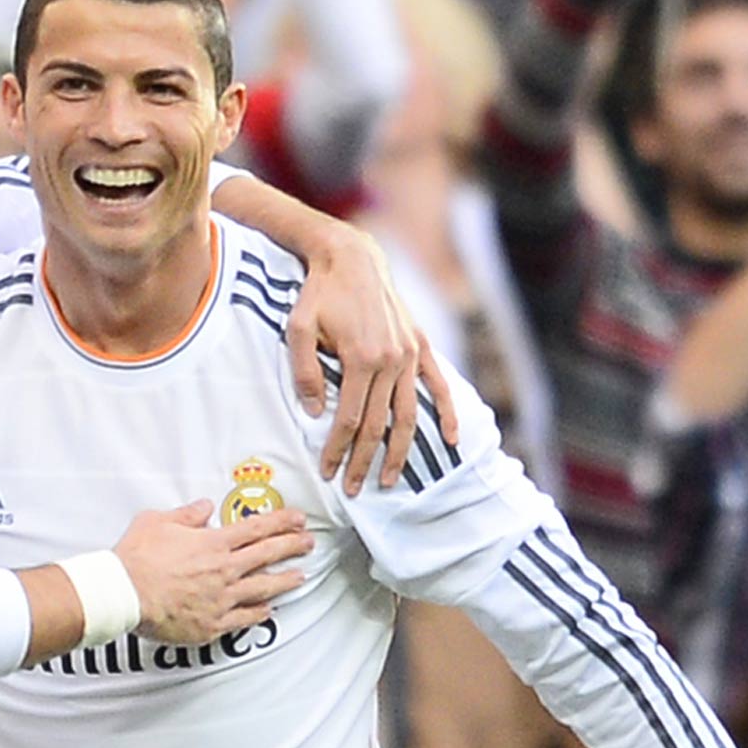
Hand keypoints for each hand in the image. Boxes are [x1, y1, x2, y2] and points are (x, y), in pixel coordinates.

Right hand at [114, 501, 311, 641]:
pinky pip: (244, 618)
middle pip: (267, 555)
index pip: (256, 528)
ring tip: (300, 576)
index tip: (297, 519)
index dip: (281, 522)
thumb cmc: (136, 559)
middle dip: (292, 546)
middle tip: (308, 543)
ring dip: (285, 580)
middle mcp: (223, 570)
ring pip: (263, 588)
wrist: (123, 595)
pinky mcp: (212, 624)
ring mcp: (221, 599)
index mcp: (212, 543)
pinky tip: (269, 610)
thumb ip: (186, 515)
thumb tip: (204, 507)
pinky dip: (259, 613)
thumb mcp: (157, 522)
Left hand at [288, 226, 458, 494]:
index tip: (328, 472)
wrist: (351, 257)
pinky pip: (438, 385)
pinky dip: (446, 413)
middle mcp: (390, 361)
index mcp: (360, 359)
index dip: (337, 450)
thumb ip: (304, 373)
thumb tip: (314, 414)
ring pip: (407, 415)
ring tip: (388, 479)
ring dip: (398, 452)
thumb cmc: (319, 294)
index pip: (348, 420)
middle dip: (363, 461)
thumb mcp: (298, 329)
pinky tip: (450, 440)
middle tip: (353, 489)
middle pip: (377, 425)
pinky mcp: (420, 346)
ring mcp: (409, 355)